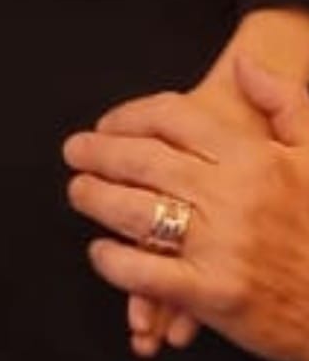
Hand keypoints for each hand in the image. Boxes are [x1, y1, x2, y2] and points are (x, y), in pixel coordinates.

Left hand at [63, 57, 308, 360]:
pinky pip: (145, 273)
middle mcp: (233, 197)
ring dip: (96, 199)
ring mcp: (220, 247)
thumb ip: (285, 101)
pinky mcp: (212, 294)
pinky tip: (102, 251)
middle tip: (75, 152)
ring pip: (135, 213)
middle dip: (98, 153)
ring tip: (79, 192)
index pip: (172, 118)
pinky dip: (114, 260)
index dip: (128, 116)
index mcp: (255, 158)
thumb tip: (246, 65)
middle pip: (143, 161)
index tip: (108, 124)